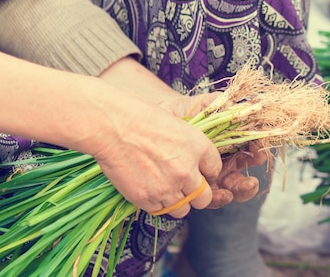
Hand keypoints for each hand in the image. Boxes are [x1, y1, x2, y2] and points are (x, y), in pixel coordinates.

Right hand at [89, 90, 221, 218]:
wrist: (114, 126)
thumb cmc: (142, 119)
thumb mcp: (179, 125)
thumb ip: (192, 148)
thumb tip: (195, 165)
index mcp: (200, 148)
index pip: (215, 170)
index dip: (207, 172)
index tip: (199, 171)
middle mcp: (188, 171)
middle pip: (204, 197)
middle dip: (197, 194)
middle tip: (185, 187)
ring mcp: (168, 187)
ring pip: (183, 209)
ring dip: (177, 201)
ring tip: (164, 187)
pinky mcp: (147, 199)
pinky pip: (160, 210)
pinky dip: (156, 203)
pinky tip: (149, 188)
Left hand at [160, 94, 269, 208]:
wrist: (161, 116)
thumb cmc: (188, 110)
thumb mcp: (210, 103)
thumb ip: (230, 105)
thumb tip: (252, 108)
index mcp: (235, 145)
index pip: (252, 154)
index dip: (258, 154)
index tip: (258, 153)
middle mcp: (226, 164)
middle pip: (243, 180)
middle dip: (248, 184)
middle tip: (250, 182)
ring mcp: (211, 177)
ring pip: (229, 191)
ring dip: (232, 194)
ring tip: (229, 192)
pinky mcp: (196, 186)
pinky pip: (208, 197)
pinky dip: (214, 198)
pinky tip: (213, 194)